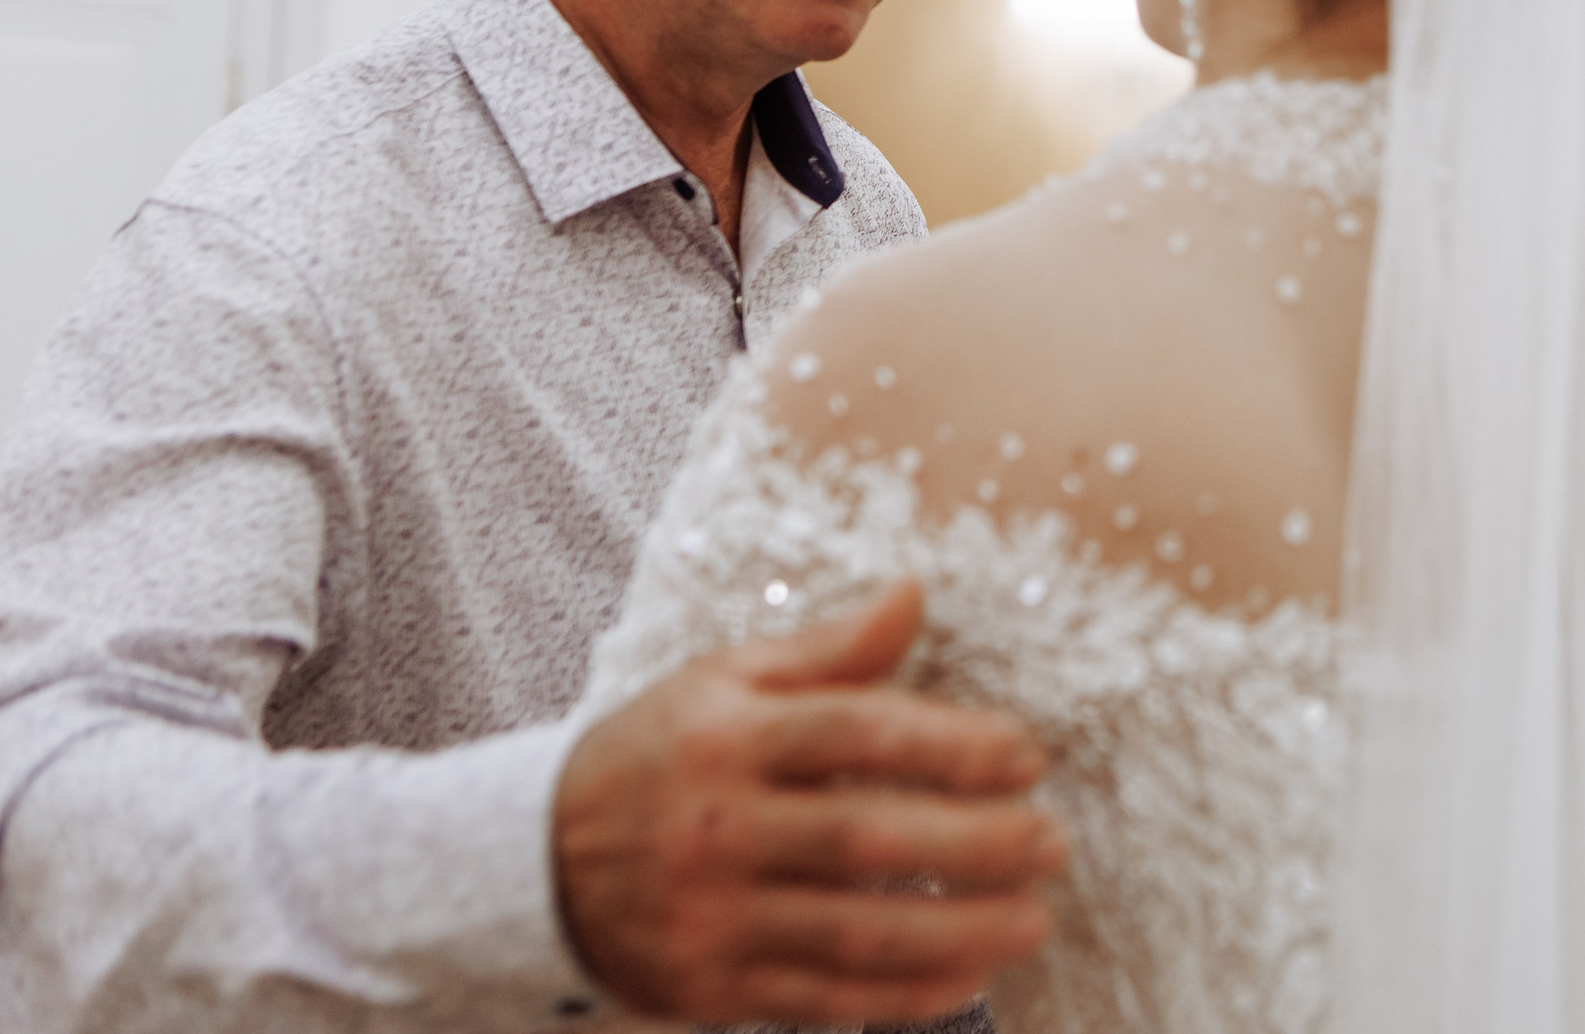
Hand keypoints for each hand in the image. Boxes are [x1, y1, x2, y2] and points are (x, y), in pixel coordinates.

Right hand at [553, 579, 1064, 1025]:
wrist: (531, 863)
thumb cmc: (659, 753)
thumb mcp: (724, 680)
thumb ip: (828, 650)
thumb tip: (914, 591)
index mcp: (729, 736)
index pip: (858, 734)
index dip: (954, 746)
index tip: (1028, 757)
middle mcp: (719, 827)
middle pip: (867, 838)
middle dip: (976, 844)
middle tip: (1052, 841)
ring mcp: (712, 915)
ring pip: (856, 932)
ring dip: (960, 932)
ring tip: (1035, 920)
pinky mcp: (709, 987)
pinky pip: (822, 997)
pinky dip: (903, 996)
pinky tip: (968, 977)